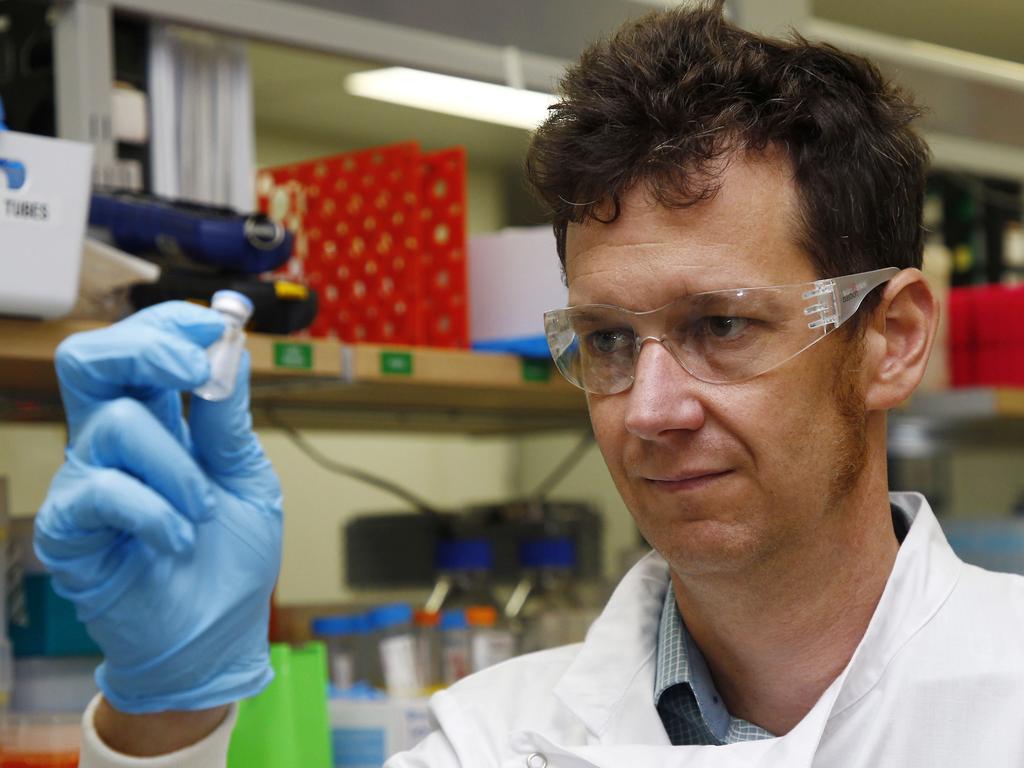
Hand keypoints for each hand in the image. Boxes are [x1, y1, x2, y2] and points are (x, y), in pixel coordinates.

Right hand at [35, 301, 281, 713]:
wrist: (216, 637)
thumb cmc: (231, 561)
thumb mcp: (247, 479)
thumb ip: (228, 423)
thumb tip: (230, 354)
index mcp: (158, 424)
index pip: (141, 349)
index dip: (170, 323)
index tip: (218, 323)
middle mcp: (114, 444)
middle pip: (89, 360)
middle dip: (146, 346)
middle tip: (195, 370)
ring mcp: (88, 482)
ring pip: (114, 421)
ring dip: (177, 463)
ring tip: (203, 508)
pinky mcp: (69, 530)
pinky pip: (101, 491)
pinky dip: (153, 510)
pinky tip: (178, 539)